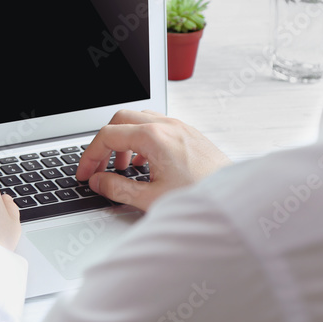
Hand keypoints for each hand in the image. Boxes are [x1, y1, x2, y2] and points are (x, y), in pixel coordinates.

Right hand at [76, 110, 230, 210]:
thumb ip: (118, 188)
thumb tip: (98, 181)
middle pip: (120, 120)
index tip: (85, 174)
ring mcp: (180, 127)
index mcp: (154, 137)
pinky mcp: (190, 134)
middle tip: (99, 167)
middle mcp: (167, 125)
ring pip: (139, 120)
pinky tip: (146, 163)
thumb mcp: (151, 198)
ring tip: (123, 167)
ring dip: (124, 140)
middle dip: (104, 143)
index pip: (107, 135)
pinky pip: (157, 126)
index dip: (90, 156)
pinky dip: (142, 139)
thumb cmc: (202, 197)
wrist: (237, 201)